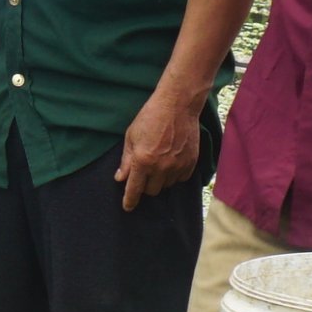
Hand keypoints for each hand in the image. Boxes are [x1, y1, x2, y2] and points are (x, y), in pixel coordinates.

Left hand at [117, 90, 203, 209]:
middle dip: (145, 186)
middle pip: (152, 191)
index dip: (130, 201)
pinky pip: (181, 179)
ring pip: (167, 186)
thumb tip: (121, 178)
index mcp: (143, 161)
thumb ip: (126, 160)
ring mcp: (178, 166)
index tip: (128, 207)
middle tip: (145, 172)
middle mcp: (161, 167)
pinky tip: (172, 162)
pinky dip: (175, 175)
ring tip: (159, 163)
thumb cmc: (151, 117)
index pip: (135, 189)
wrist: (178, 105)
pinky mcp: (191, 162)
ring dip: (161, 180)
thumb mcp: (131, 136)